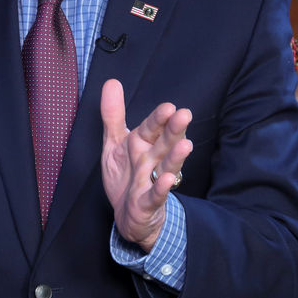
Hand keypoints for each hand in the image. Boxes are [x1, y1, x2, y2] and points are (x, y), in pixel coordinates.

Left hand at [100, 79, 192, 251]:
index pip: (151, 128)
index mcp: (142, 144)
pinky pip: (155, 195)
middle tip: (185, 115)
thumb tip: (112, 82)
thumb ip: (113, 114)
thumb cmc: (126, 175)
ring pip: (165, 166)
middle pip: (164, 143)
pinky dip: (161, 188)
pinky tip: (167, 180)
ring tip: (186, 144)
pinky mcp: (148, 203)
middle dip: (173, 130)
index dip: (159, 118)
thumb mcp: (114, 142)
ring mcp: (152, 182)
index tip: (169, 106)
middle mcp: (151, 160)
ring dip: (175, 157)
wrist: (130, 215)